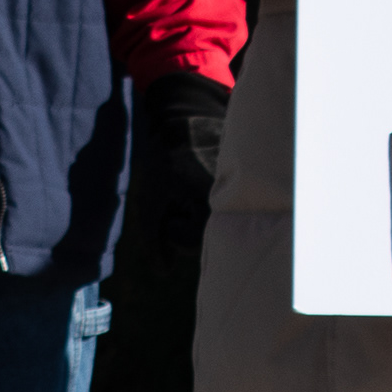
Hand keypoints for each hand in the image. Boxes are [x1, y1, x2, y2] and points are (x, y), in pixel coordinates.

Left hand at [128, 70, 227, 262]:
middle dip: (188, 220)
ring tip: (192, 184)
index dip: (171, 227)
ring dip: (199, 209)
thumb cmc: (164, 163)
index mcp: (209, 207)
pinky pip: (226, 204)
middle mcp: (232, 202)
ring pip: (215, 220)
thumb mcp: (148, 202)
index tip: (169, 204)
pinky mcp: (243, 182)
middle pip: (206, 234)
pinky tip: (203, 180)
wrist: (185, 120)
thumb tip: (163, 270)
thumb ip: (152, 241)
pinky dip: (210, 197)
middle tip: (180, 193)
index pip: (191, 242)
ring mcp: (240, 191)